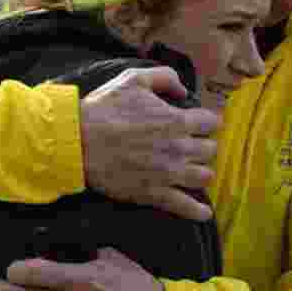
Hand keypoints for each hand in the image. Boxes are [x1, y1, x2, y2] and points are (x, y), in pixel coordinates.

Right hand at [80, 66, 220, 219]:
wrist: (79, 141)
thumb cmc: (104, 109)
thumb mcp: (134, 79)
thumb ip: (165, 77)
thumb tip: (184, 91)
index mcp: (177, 120)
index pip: (211, 122)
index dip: (206, 121)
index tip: (200, 124)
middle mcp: (179, 148)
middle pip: (210, 150)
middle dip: (204, 146)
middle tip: (192, 146)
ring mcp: (169, 173)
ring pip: (204, 176)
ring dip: (201, 172)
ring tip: (193, 170)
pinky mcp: (155, 193)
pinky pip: (186, 206)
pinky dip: (198, 211)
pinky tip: (205, 213)